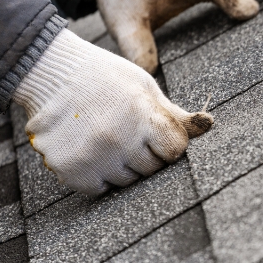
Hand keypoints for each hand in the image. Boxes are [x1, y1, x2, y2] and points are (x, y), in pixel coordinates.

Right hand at [12, 29, 212, 194]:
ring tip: (106, 136)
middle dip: (146, 154)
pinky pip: (100, 189)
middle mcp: (118, 139)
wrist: (51, 74)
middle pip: (153, 168)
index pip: (176, 150)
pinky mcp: (71, 171)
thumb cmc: (106, 80)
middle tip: (126, 130)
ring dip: (122, 166)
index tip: (155, 132)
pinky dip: (97, 176)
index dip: (169, 142)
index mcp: (143, 116)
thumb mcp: (146, 89)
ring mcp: (93, 158)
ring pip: (127, 181)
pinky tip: (90, 149)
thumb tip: (210, 124)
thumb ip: (176, 115)